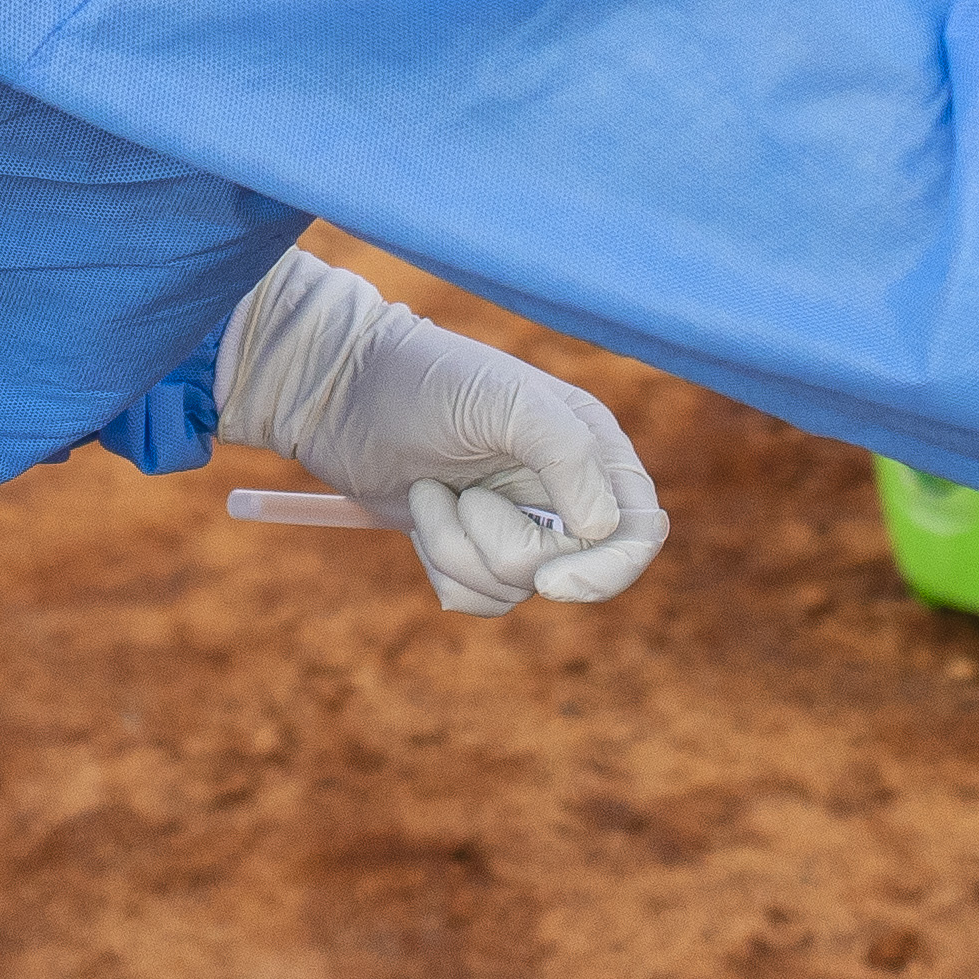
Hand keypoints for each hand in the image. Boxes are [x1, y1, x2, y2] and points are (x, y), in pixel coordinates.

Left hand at [215, 251, 669, 616]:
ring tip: (430, 491)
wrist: (339, 393)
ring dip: (458, 549)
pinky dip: (442, 565)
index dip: (608, 569)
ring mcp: (517, 522)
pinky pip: (478, 597)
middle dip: (504, 547)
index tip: (550, 581)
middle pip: (573, 572)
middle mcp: (564, 490)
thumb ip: (566, 453)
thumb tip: (604, 528)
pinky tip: (421, 516)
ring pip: (516, 589)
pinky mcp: (472, 547)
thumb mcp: (503, 400)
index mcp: (591, 447)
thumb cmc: (425, 381)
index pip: (639, 531)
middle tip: (463, 497)